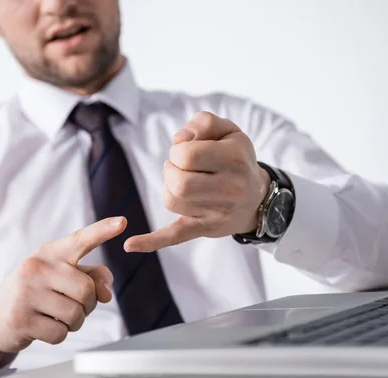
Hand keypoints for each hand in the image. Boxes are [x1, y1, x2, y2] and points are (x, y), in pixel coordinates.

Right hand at [0, 217, 126, 367]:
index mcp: (50, 253)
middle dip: (88, 305)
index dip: (102, 231)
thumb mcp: (60, 277)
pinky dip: (59, 335)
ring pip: (76, 314)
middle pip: (87, 290)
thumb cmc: (36, 292)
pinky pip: (61, 333)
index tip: (122, 222)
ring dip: (74, 322)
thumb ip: (90, 277)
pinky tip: (44, 327)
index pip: (79, 240)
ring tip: (56, 316)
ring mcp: (26, 293)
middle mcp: (36, 267)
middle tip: (74, 306)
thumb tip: (106, 293)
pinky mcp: (20, 319)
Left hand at [124, 111, 269, 252]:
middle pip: (178, 182)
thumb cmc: (235, 158)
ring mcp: (217, 212)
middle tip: (181, 167)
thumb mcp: (228, 130)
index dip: (178, 150)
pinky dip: (151, 241)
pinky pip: (175, 236)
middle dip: (171, 169)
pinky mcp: (205, 228)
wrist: (257, 198)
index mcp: (234, 159)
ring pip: (172, 200)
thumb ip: (202, 123)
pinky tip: (130, 244)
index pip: (187, 155)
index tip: (187, 151)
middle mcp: (230, 188)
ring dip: (169, 187)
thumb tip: (178, 140)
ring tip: (182, 181)